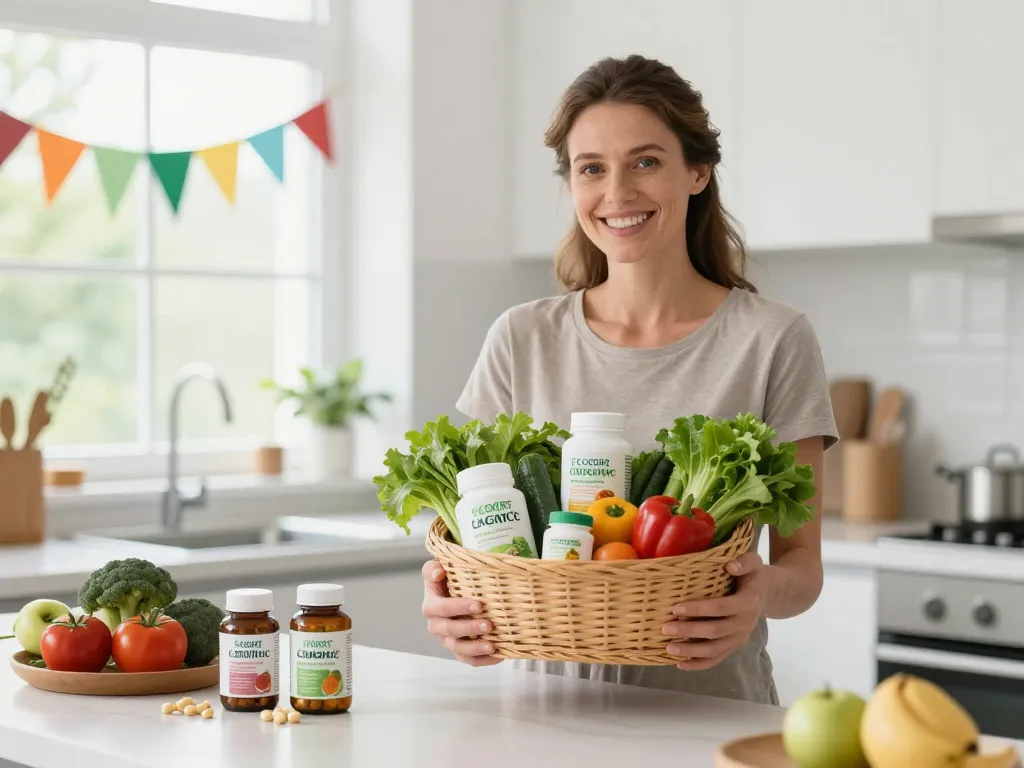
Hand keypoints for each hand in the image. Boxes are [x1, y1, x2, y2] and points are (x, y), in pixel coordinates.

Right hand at [421, 559, 501, 666]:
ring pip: (458, 649)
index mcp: (431, 605)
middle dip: (470, 628)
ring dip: (475, 648)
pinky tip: (498, 656)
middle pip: (450, 630)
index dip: (458, 608)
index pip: (442, 608)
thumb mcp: (438, 569)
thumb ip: (433, 568)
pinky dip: (482, 660)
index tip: (479, 605)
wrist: (455, 591)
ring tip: (492, 645)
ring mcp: (447, 639)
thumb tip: (439, 573)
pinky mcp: (459, 650)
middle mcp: (437, 625)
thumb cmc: (449, 579)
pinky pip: (468, 660)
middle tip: (489, 624)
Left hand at [662, 552, 769, 670]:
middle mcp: (745, 624)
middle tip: (665, 628)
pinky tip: (680, 664)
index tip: (676, 608)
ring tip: (668, 648)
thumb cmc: (753, 575)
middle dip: (689, 631)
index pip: (720, 608)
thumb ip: (744, 562)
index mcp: (748, 603)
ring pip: (714, 650)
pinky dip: (699, 664)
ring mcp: (739, 638)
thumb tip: (730, 566)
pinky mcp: (734, 646)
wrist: (767, 594)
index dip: (698, 609)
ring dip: (691, 651)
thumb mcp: (754, 562)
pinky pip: (717, 659)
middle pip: (715, 631)